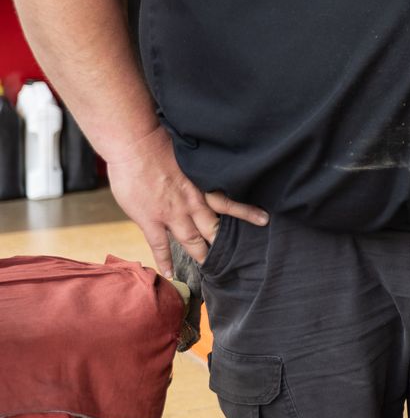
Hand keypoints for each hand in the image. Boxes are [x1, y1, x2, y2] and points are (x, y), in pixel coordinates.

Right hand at [106, 125, 268, 276]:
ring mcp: (172, 214)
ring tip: (212, 269)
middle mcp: (192, 202)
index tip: (264, 220)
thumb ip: (199, 170)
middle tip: (237, 257)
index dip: (246, 213)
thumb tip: (208, 172)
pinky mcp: (151, 220)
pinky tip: (170, 274)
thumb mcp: (191, 156)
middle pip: (213, 228)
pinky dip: (165, 261)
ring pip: (192, 240)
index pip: (230, 203)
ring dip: (202, 255)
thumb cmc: (163, 143)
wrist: (137, 145)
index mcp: (203, 186)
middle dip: (224, 243)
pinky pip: (160, 245)